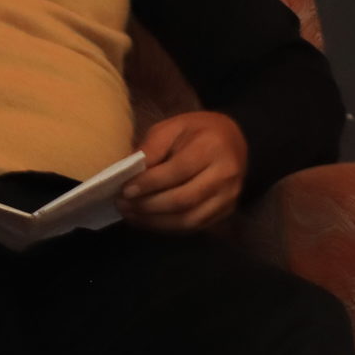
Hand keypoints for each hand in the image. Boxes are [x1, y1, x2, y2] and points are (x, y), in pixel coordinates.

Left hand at [118, 111, 247, 232]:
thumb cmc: (196, 132)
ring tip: (131, 214)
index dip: (149, 183)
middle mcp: (226, 175)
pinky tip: (147, 220)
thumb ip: (151, 148)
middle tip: (122, 204)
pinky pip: (193, 227)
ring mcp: (228, 197)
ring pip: (188, 219)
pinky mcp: (226, 212)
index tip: (124, 190)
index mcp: (212, 147)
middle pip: (183, 200)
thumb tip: (128, 173)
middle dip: (148, 206)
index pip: (177, 171)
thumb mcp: (171, 127)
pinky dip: (167, 226)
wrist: (232, 140)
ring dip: (154, 221)